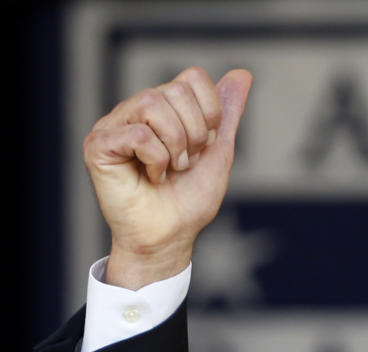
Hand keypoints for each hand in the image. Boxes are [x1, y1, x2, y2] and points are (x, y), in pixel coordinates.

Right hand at [83, 66, 252, 288]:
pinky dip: (156, 159)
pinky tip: (151, 177)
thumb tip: (242, 74)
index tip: (206, 146)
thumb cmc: (189, 201)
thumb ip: (227, 114)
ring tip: (172, 169)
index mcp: (165, 109)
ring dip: (176, 144)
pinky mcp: (99, 144)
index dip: (210, 113)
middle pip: (173, 89)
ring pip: (151, 102)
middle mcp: (137, 111)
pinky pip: (137, 132)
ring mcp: (115, 125)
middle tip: (187, 163)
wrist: (169, 237)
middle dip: (195, 133)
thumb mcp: (218, 153)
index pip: (193, 78)